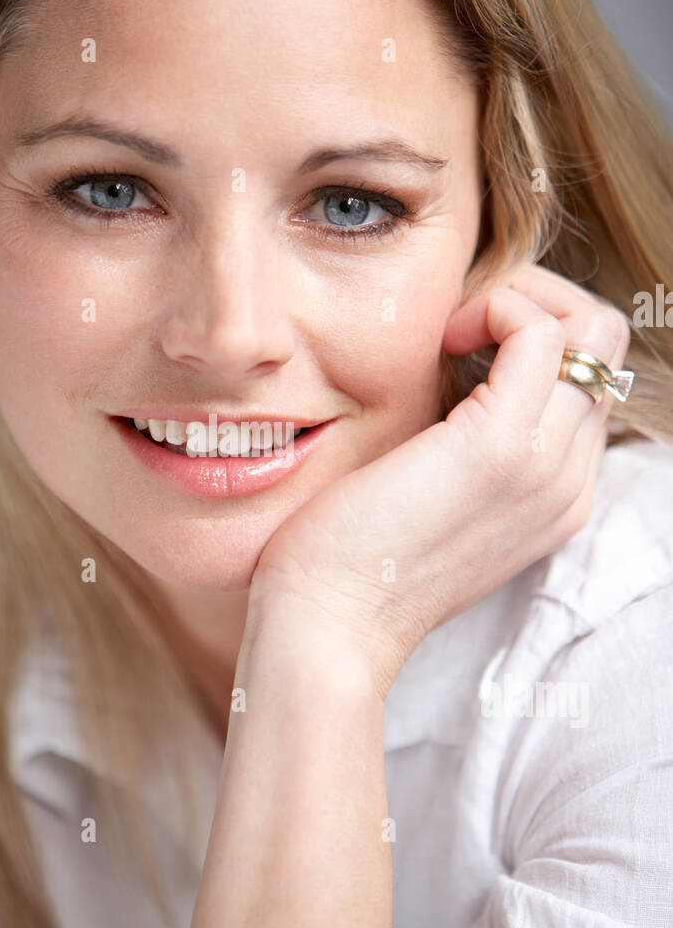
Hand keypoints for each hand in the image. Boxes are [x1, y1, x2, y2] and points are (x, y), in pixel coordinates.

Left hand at [250, 264, 631, 693]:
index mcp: (555, 498)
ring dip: (515, 300)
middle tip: (456, 325)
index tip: (454, 346)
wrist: (325, 628)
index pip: (587, 381)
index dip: (529, 338)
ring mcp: (544, 466)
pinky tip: (437, 339)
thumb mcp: (424, 497)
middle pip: (602, 347)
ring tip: (445, 333)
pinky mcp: (501, 448)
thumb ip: (456, 444)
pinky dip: (494, 306)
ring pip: (590, 328)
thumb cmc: (347, 562)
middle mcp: (568, 483)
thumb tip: (445, 368)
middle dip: (533, 304)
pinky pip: (542, 331)